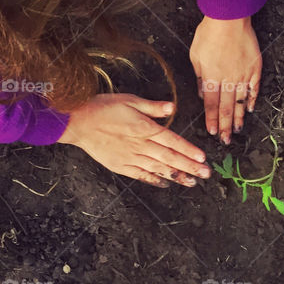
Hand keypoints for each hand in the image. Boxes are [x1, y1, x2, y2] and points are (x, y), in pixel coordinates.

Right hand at [58, 94, 210, 186]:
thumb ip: (152, 107)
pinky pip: (141, 175)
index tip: (202, 158)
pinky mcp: (120, 165)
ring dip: (176, 175)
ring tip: (192, 182)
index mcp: (144, 128)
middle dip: (190, 167)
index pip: (172, 141)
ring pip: (158, 168)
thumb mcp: (129, 100)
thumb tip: (172, 107)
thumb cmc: (102, 108)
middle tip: (206, 174)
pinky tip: (165, 183)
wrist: (77, 123)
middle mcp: (140, 145)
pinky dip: (154, 179)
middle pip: (169, 158)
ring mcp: (130, 157)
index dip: (188, 150)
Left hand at [189, 15, 261, 143]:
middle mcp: (228, 79)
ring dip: (239, 118)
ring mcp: (243, 74)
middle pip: (226, 107)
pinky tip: (250, 109)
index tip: (212, 132)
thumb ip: (199, 76)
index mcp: (211, 77)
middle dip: (225, 126)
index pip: (211, 104)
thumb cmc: (209, 33)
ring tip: (238, 131)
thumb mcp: (196, 55)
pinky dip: (252, 99)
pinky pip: (254, 87)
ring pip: (240, 101)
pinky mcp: (254, 67)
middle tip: (226, 140)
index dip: (211, 119)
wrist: (229, 17)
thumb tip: (202, 93)